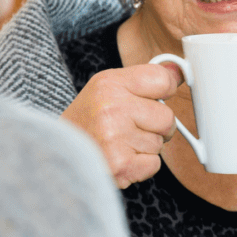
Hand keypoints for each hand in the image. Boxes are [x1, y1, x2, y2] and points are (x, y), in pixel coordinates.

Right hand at [61, 63, 182, 187]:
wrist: (56, 154)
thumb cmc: (88, 121)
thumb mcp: (108, 88)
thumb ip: (145, 79)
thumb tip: (180, 71)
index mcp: (109, 84)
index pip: (163, 80)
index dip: (165, 91)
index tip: (154, 98)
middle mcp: (111, 108)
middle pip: (167, 117)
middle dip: (156, 126)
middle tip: (130, 128)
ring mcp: (115, 138)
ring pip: (160, 142)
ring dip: (146, 147)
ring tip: (120, 144)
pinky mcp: (120, 165)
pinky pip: (155, 164)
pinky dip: (142, 166)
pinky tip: (121, 158)